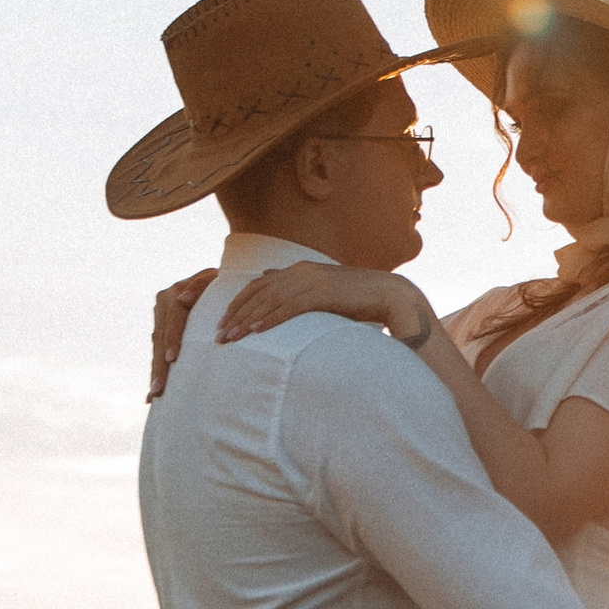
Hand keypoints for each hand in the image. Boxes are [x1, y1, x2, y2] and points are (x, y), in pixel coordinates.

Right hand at [148, 273, 214, 399]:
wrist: (213, 279)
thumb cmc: (220, 281)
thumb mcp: (213, 279)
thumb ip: (200, 285)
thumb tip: (182, 298)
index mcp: (173, 294)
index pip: (173, 321)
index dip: (172, 340)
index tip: (172, 359)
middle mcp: (162, 306)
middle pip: (160, 340)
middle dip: (159, 366)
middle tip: (158, 388)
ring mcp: (160, 319)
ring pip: (156, 349)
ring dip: (155, 372)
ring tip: (154, 395)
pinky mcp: (161, 329)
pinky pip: (157, 352)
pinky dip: (156, 371)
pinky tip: (151, 395)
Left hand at [215, 265, 435, 349]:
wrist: (389, 294)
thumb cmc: (358, 299)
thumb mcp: (323, 290)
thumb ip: (298, 288)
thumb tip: (272, 283)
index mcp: (300, 270)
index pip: (258, 285)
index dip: (238, 303)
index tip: (224, 321)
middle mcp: (301, 271)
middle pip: (258, 292)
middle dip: (236, 314)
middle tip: (218, 335)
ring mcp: (311, 281)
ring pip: (269, 300)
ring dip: (247, 320)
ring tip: (231, 338)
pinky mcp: (322, 293)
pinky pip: (289, 307)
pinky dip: (270, 319)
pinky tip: (256, 332)